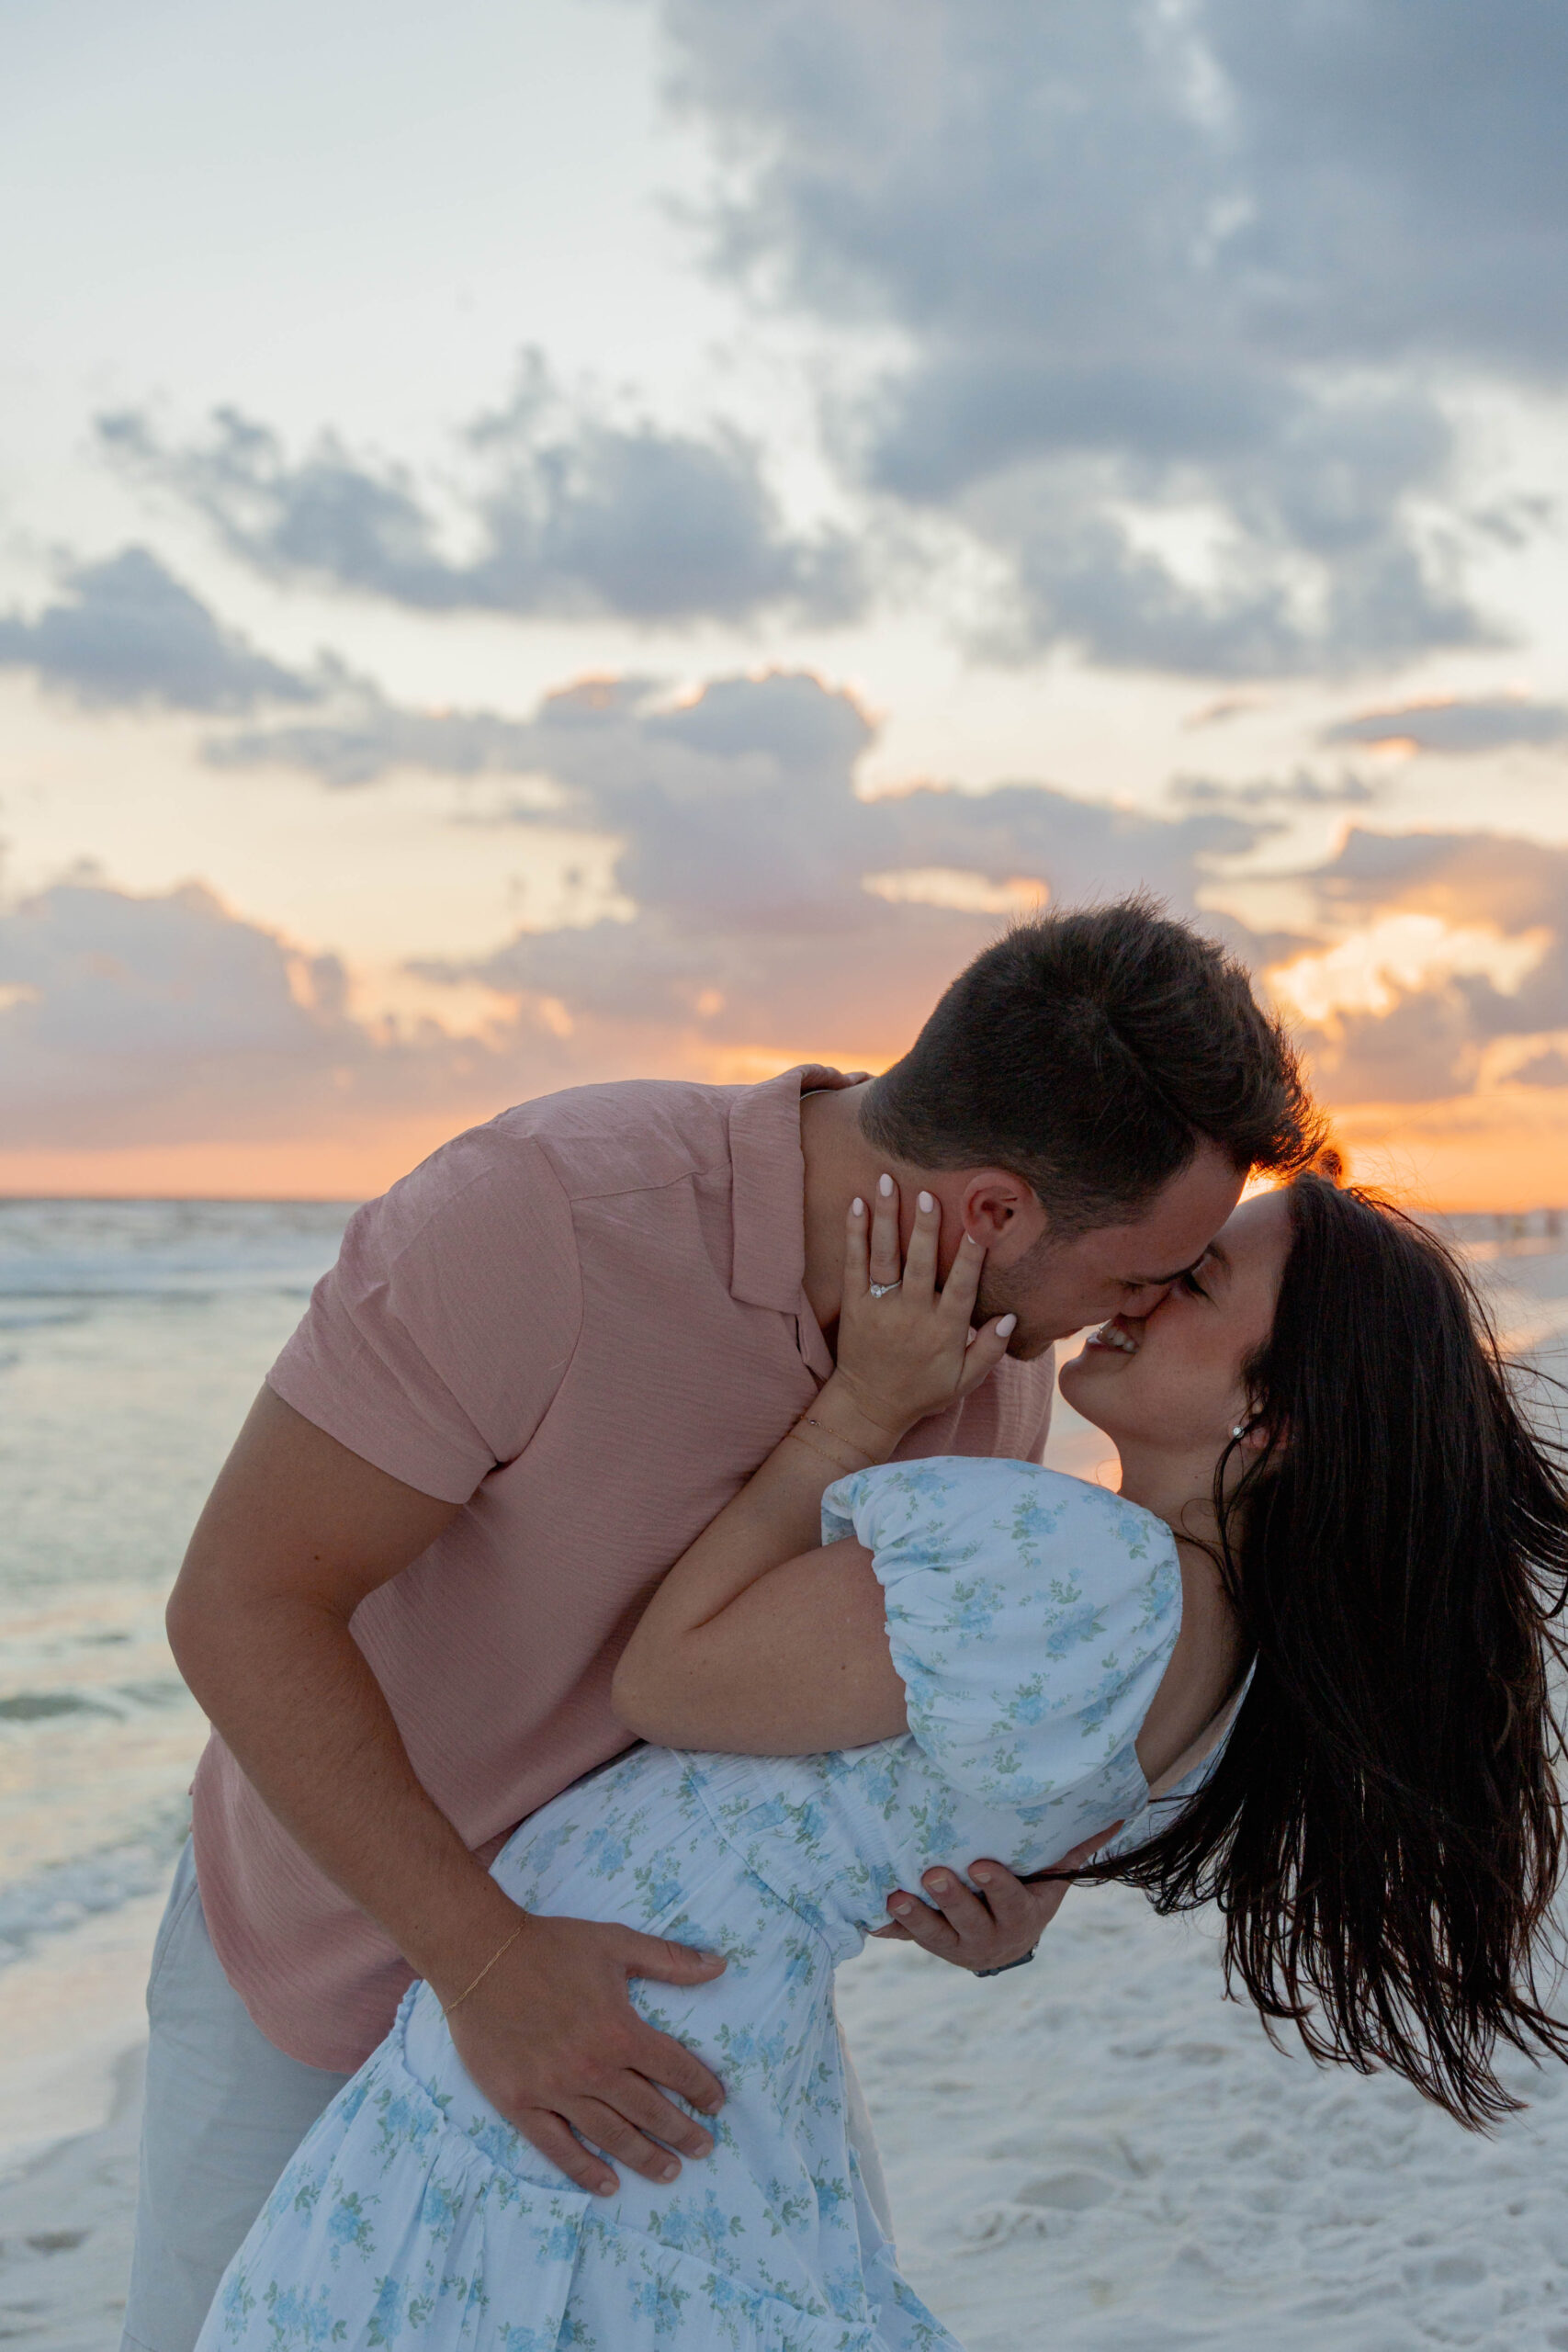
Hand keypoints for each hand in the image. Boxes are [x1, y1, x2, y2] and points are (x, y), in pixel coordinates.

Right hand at [443, 1908, 727, 2197]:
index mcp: (619, 2031)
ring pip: (610, 2135)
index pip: (674, 2068)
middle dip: (682, 2131)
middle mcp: (593, 2069)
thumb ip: (670, 1959)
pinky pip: (557, 2147)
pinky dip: (584, 2170)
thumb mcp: (616, 1942)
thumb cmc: (550, 1947)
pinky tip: (608, 2185)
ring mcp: (555, 2091)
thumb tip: (719, 1966)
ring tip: (670, 2172)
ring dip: (644, 2156)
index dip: (700, 2088)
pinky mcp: (520, 2104)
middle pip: (648, 2110)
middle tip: (704, 2148)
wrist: (480, 1956)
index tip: (716, 2104)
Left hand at [825, 1178, 1015, 1449]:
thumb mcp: (964, 1380)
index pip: (961, 1287)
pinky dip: (854, 1234)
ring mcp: (880, 1307)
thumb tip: (1010, 1317)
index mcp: (943, 1330)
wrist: (869, 1405)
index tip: (979, 1227)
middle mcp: (911, 1314)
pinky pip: (853, 1264)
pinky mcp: (854, 1304)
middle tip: (929, 1194)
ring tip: (888, 1182)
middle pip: (920, 1264)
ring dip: (886, 1218)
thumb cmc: (922, 1391)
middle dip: (924, 1228)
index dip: (970, 1258)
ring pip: (884, 1256)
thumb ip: (989, 1350)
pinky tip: (856, 1204)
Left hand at [871, 1829, 1118, 1970]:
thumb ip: (1076, 1848)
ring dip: (916, 1918)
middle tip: (932, 1874)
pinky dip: (891, 1931)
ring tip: (896, 1897)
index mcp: (1024, 1915)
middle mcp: (992, 1937)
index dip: (998, 1886)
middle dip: (953, 1900)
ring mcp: (958, 1946)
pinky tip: (870, 1917)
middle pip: (972, 1921)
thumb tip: (1119, 1813)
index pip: (1013, 1901)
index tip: (982, 1865)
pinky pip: (908, 1942)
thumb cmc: (1029, 1894)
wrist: (1005, 1944)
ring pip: (936, 1936)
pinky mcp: (930, 1945)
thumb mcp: (1052, 1878)